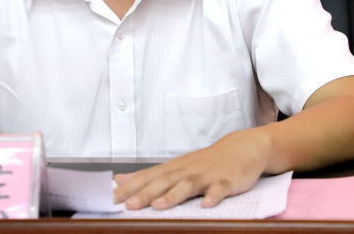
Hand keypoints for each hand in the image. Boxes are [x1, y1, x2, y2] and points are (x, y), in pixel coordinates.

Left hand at [113, 127, 271, 209]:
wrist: (242, 147)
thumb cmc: (206, 161)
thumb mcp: (176, 166)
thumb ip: (149, 176)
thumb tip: (119, 180)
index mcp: (174, 168)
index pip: (147, 178)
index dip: (130, 188)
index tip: (111, 199)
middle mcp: (187, 170)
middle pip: (163, 182)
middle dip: (145, 194)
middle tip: (128, 206)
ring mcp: (207, 175)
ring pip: (188, 185)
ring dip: (173, 195)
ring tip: (159, 206)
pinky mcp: (228, 180)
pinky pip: (220, 188)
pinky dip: (214, 196)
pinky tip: (207, 205)